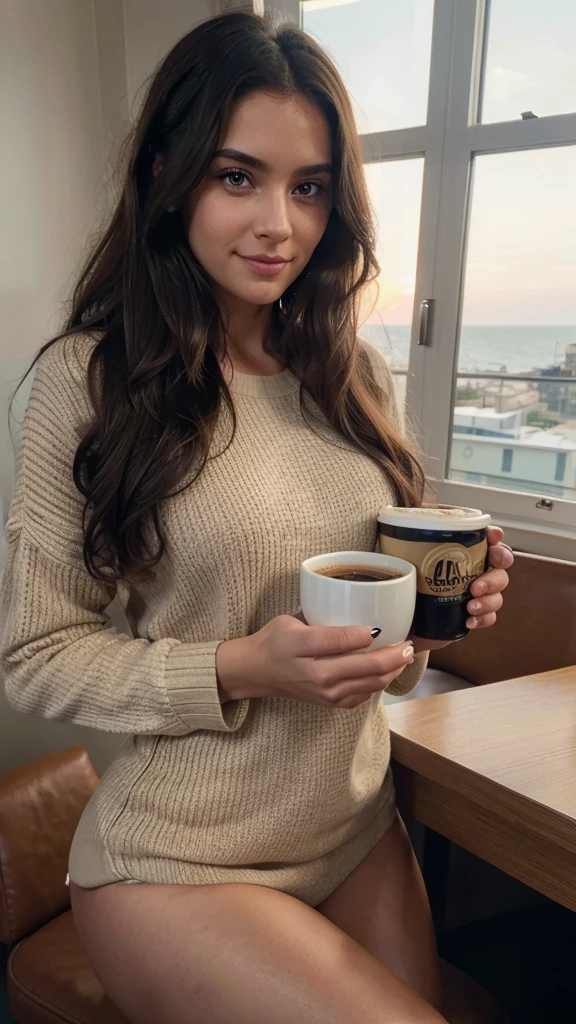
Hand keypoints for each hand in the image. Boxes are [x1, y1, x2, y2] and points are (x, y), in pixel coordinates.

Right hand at [216, 614, 415, 709]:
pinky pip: (363, 695)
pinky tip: (386, 672)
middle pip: (370, 669)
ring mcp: (328, 695)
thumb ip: (326, 628)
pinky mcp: (331, 703)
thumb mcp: (291, 623)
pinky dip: (379, 684)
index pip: (349, 644)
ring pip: (372, 685)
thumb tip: (363, 630)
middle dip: (396, 656)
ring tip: (404, 655)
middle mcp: (322, 680)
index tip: (386, 626)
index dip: (372, 635)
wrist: (255, 672)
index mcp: (311, 655)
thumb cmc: (273, 642)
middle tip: (409, 643)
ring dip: (393, 671)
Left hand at [410, 525, 513, 653]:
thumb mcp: (401, 564)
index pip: (484, 539)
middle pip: (499, 569)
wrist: (400, 623)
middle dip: (494, 576)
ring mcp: (475, 595)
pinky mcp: (473, 616)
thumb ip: (404, 547)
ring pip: (497, 594)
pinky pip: (490, 617)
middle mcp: (472, 571)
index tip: (494, 536)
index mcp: (458, 553)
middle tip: (477, 586)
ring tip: (470, 607)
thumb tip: (399, 532)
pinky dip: (483, 619)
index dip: (494, 536)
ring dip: (488, 600)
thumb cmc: (402, 587)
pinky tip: (469, 621)